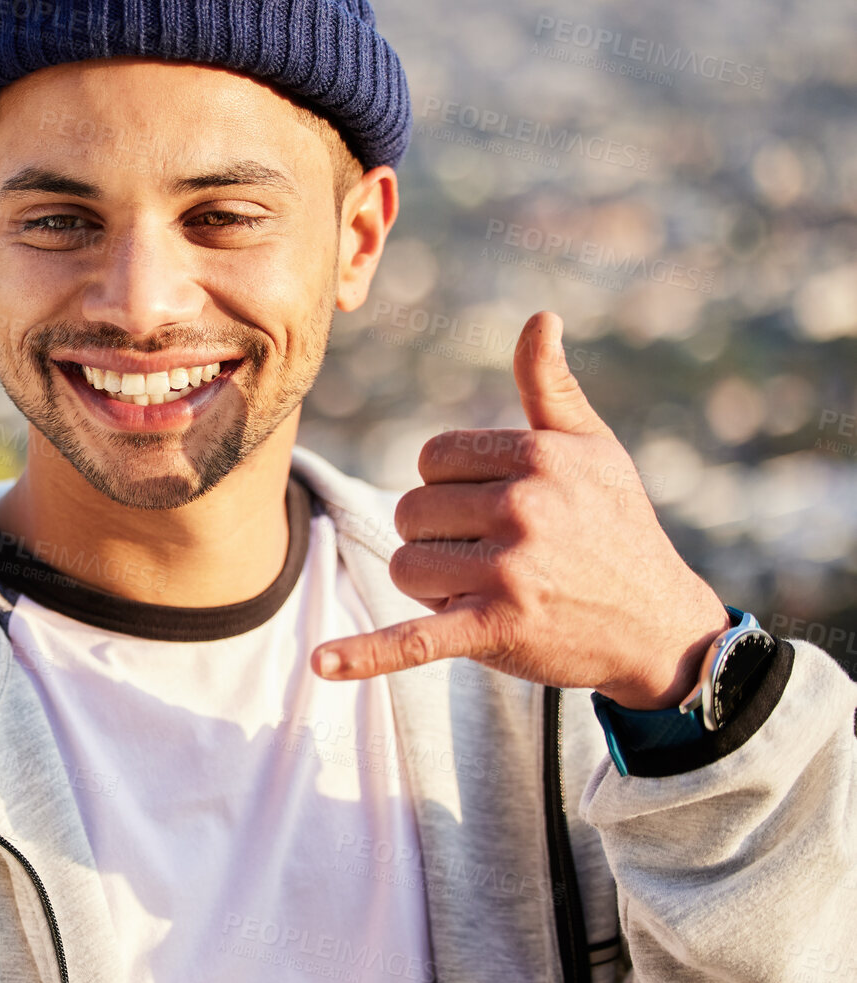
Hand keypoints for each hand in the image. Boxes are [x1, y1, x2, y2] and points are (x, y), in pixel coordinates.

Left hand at [312, 312, 729, 708]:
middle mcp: (522, 508)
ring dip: (433, 584)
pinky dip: (367, 655)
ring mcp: (509, 572)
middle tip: (498, 556)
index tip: (496, 509)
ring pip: (407, 565)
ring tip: (489, 590)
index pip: (432, 459)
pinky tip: (322, 664)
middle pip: (411, 511)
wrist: (660, 625)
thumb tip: (541, 318)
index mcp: (536, 456)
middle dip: (439, 537)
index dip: (451, 488)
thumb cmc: (618, 527)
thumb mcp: (594, 447)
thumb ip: (551, 386)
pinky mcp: (495, 629)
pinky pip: (416, 637)